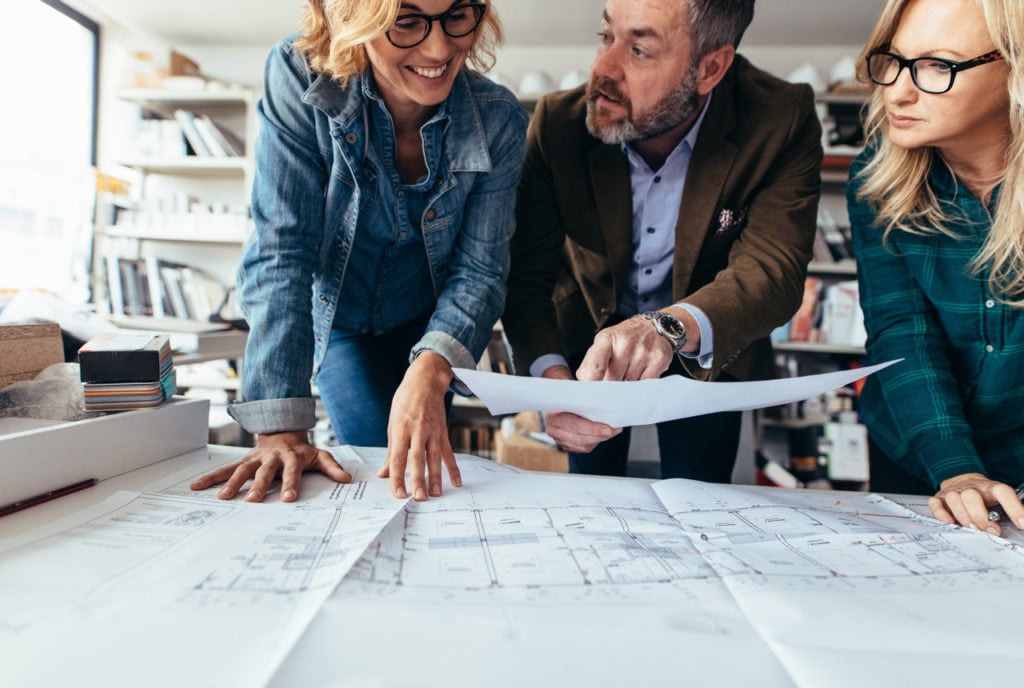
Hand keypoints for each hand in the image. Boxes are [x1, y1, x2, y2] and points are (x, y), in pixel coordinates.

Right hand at [190, 430, 351, 501]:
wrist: (283, 430)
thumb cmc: (302, 450)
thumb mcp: (320, 456)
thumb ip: (332, 467)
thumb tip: (347, 480)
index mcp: (291, 457)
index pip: (292, 472)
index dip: (290, 484)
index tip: (288, 498)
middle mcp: (271, 457)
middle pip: (264, 472)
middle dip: (258, 486)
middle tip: (252, 501)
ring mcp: (255, 458)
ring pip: (242, 470)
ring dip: (232, 483)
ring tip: (223, 498)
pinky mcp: (243, 461)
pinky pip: (225, 469)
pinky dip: (211, 477)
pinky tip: (197, 486)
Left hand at [377, 351, 461, 500]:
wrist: (425, 381)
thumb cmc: (405, 402)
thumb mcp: (392, 424)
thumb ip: (390, 451)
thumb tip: (383, 474)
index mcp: (400, 430)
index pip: (397, 458)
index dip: (397, 477)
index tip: (398, 493)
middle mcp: (416, 431)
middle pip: (417, 459)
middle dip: (418, 480)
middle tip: (418, 498)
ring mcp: (432, 431)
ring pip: (434, 458)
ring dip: (435, 477)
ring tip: (435, 494)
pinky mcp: (443, 432)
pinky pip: (448, 453)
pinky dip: (453, 468)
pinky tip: (456, 482)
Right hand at [539, 365, 621, 452]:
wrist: (560, 397)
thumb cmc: (569, 393)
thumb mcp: (576, 391)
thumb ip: (586, 397)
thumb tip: (605, 401)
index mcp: (552, 414)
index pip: (575, 425)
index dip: (593, 429)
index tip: (608, 429)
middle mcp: (552, 429)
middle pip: (580, 439)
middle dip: (599, 435)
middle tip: (614, 431)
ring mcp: (558, 438)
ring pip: (583, 446)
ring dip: (599, 439)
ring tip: (613, 431)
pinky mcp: (566, 444)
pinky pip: (583, 448)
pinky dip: (595, 442)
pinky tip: (603, 435)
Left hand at [576, 307, 698, 381]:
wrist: (653, 326)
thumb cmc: (624, 338)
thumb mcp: (603, 343)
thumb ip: (590, 364)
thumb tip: (584, 384)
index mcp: (606, 339)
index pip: (596, 365)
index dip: (592, 382)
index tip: (590, 396)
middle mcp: (625, 344)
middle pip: (613, 380)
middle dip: (611, 385)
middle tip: (614, 378)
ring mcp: (643, 351)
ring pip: (630, 385)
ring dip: (628, 384)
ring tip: (630, 370)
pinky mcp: (659, 359)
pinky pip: (646, 384)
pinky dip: (642, 384)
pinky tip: (641, 373)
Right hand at [928, 473, 1023, 535]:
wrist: (961, 480)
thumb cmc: (983, 495)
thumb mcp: (998, 498)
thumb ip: (1009, 508)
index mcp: (989, 487)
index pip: (1002, 491)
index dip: (1013, 507)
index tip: (1022, 524)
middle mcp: (970, 487)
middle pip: (972, 496)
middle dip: (981, 516)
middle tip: (992, 532)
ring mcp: (953, 492)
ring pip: (954, 499)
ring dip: (964, 516)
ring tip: (973, 530)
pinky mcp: (939, 498)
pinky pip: (936, 504)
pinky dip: (941, 514)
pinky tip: (950, 523)